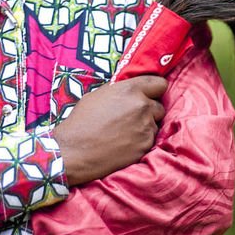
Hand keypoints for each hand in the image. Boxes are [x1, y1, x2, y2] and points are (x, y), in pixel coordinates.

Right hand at [50, 75, 167, 184]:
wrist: (74, 151)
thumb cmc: (81, 121)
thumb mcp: (98, 95)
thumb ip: (120, 91)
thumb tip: (131, 90)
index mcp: (131, 89)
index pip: (160, 84)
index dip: (155, 90)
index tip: (150, 95)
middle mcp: (143, 106)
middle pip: (159, 106)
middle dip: (149, 111)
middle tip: (133, 118)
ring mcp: (146, 127)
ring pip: (155, 125)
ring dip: (145, 127)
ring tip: (125, 133)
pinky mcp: (145, 146)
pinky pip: (150, 141)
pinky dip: (141, 142)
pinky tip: (124, 144)